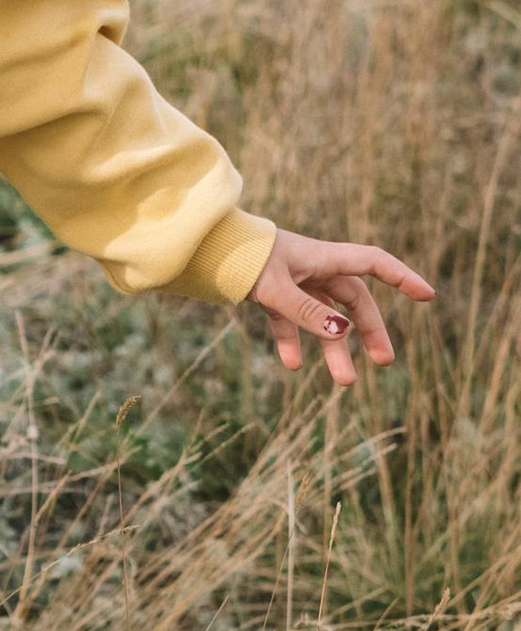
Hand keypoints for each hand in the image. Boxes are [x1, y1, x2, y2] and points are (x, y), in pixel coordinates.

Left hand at [249, 227, 433, 385]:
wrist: (201, 249)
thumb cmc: (240, 259)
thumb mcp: (275, 288)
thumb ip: (307, 312)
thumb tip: (342, 334)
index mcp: (323, 257)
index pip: (374, 264)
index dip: (402, 278)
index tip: (427, 296)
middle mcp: (313, 268)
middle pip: (353, 300)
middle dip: (369, 331)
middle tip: (384, 362)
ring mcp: (293, 282)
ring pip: (323, 317)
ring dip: (334, 347)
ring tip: (344, 381)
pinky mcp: (270, 294)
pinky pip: (289, 321)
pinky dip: (292, 342)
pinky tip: (291, 366)